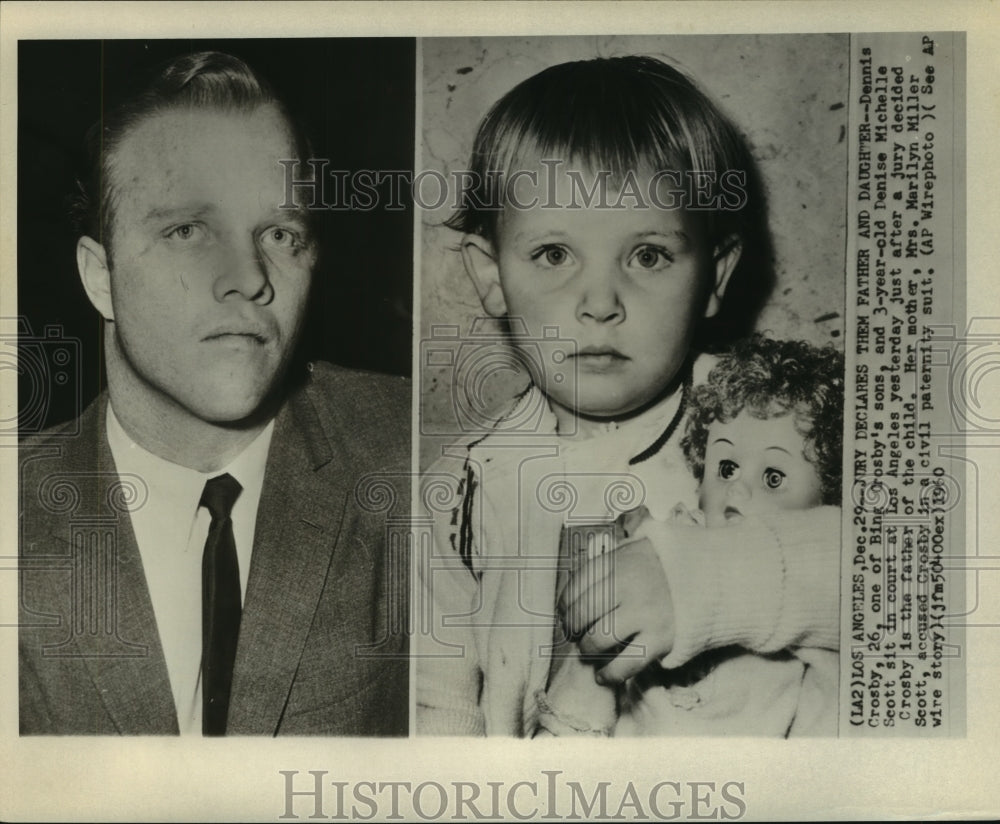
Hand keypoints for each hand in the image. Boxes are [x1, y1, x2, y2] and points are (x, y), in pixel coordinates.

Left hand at [558, 536, 675, 684]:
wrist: (714, 578)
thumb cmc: (667, 567)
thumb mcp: (634, 552)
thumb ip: (606, 567)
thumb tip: (572, 597)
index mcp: (619, 562)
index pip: (576, 586)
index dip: (565, 605)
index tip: (566, 615)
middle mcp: (628, 586)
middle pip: (582, 613)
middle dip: (573, 629)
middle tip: (576, 635)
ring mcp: (644, 614)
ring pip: (598, 639)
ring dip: (587, 650)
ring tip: (589, 651)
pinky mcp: (660, 639)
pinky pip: (625, 664)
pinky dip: (609, 674)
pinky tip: (602, 675)